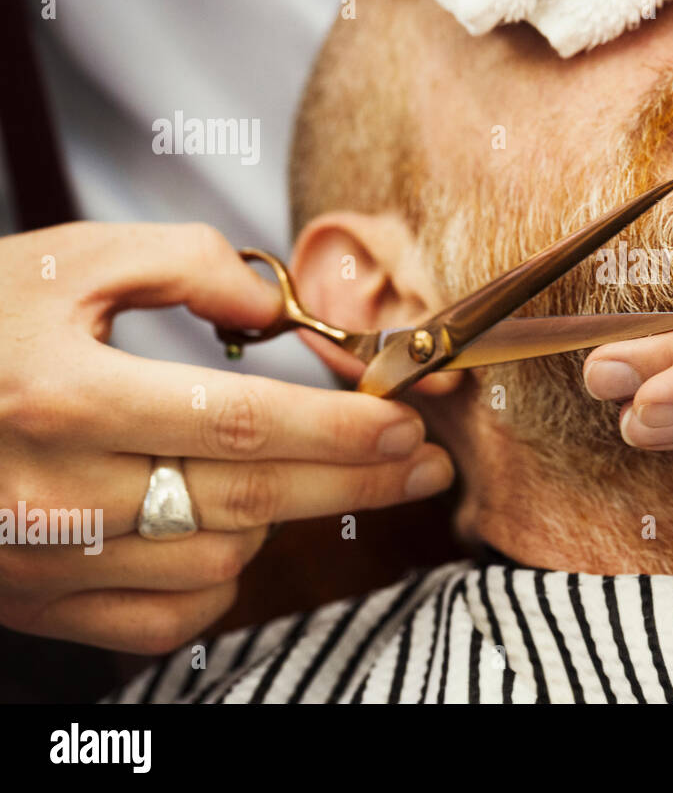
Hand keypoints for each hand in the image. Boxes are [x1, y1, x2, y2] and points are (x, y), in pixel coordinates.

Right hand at [0, 222, 455, 652]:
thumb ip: (180, 263)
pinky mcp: (40, 604)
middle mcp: (53, 489)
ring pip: (215, 563)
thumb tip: (274, 308)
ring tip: (311, 477)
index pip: (237, 421)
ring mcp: (44, 560)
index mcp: (60, 394)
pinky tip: (230, 534)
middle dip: (356, 483)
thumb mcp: (63, 262)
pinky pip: (167, 618)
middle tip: (424, 465)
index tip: (406, 419)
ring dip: (281, 521)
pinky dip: (218, 581)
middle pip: (246, 501)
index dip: (337, 426)